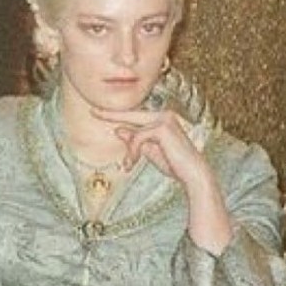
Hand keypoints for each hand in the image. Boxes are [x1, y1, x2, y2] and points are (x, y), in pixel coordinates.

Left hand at [93, 107, 232, 253]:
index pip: (136, 115)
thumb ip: (135, 140)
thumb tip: (119, 130)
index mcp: (163, 118)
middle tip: (93, 112)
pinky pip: (138, 138)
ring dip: (130, 152)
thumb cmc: (175, 164)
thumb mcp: (150, 151)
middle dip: (112, 115)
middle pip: (132, 115)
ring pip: (135, 132)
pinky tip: (133, 163)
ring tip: (128, 165)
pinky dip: (133, 152)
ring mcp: (165, 119)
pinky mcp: (163, 127)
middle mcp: (165, 114)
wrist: (192, 174)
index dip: (118, 114)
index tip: (99, 112)